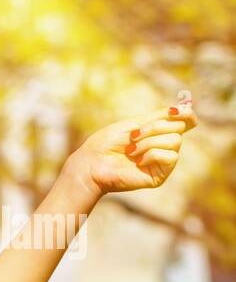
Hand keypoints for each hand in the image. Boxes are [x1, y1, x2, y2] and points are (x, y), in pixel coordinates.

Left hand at [65, 96, 198, 198]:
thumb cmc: (107, 143)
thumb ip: (160, 116)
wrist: (92, 164)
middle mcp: (163, 146)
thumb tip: (188, 106)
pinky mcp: (160, 175)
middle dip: (154, 128)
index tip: (176, 111)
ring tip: (130, 150)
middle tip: (133, 136)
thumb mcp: (134, 123)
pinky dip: (152, 155)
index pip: (185, 121)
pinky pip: (171, 157)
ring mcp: (162, 161)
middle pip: (178, 128)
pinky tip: (137, 162)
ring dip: (149, 142)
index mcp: (158, 132)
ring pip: (175, 141)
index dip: (186, 115)